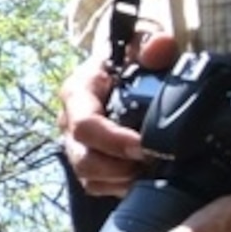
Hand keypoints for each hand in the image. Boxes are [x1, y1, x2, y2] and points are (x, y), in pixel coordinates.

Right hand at [61, 28, 176, 202]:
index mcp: (77, 94)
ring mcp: (76, 146)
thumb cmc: (130, 57)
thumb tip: (161, 48)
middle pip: (83, 160)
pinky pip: (98, 186)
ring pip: (89, 178)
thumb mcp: (141, 44)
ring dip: (121, 181)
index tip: (144, 146)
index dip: (114, 141)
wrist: (123, 70)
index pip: (85, 125)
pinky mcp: (88, 163)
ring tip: (150, 172)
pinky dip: (121, 188)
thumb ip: (152, 45)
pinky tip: (144, 179)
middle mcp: (69, 124)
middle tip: (152, 164)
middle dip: (118, 168)